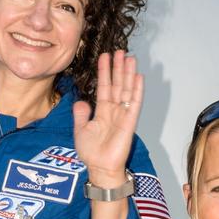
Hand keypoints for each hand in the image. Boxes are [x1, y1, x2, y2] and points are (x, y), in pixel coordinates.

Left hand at [72, 50, 142, 182]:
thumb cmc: (92, 153)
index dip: (105, 72)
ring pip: (126, 90)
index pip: (104, 86)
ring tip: (129, 57)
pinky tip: (138, 77)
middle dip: (118, 68)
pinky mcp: (129, 122)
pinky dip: (136, 90)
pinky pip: (134, 103)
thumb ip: (81, 114)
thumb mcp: (80, 130)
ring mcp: (123, 115)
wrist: (100, 168)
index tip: (105, 56)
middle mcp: (114, 111)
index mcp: (103, 111)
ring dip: (128, 74)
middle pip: (117, 84)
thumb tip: (81, 101)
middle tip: (120, 51)